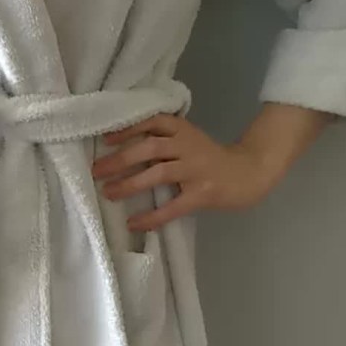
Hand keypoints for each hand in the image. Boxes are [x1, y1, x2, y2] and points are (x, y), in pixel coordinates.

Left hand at [91, 112, 282, 229]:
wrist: (248, 172)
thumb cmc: (210, 158)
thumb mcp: (188, 140)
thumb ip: (163, 140)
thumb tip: (121, 150)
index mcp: (183, 130)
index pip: (152, 122)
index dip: (127, 129)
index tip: (106, 140)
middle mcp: (188, 146)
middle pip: (149, 148)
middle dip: (120, 159)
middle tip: (96, 171)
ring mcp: (196, 169)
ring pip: (157, 174)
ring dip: (129, 184)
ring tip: (108, 193)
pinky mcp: (202, 193)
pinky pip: (172, 207)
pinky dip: (151, 216)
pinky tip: (133, 223)